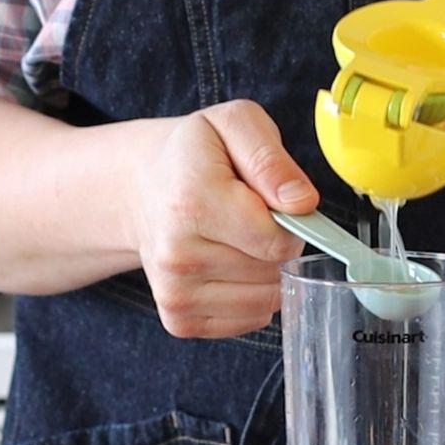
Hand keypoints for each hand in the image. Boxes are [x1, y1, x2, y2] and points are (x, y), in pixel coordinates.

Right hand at [129, 100, 318, 337]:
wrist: (142, 188)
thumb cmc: (196, 154)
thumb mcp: (235, 125)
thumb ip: (271, 159)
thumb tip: (302, 202)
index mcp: (193, 202)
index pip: (277, 242)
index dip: (291, 223)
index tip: (272, 203)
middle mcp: (177, 255)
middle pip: (273, 272)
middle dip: (278, 246)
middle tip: (250, 218)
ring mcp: (175, 293)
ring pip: (265, 300)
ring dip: (266, 272)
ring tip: (237, 239)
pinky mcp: (179, 320)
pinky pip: (248, 320)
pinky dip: (251, 296)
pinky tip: (228, 265)